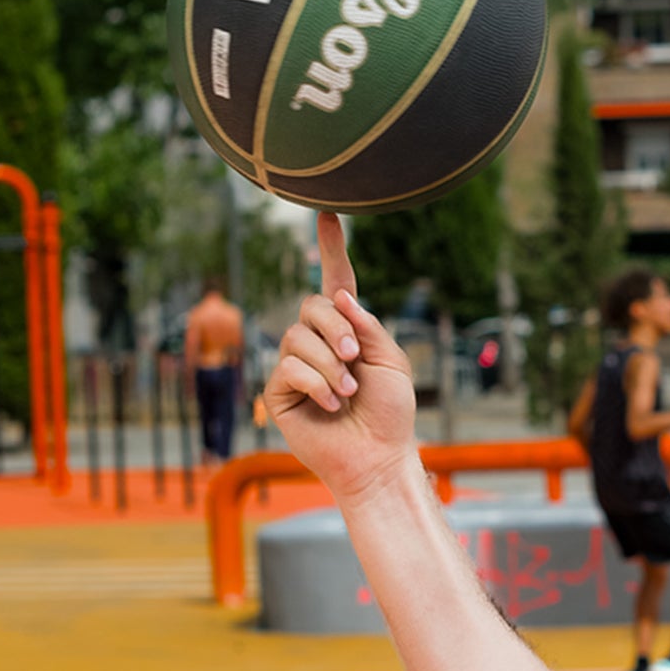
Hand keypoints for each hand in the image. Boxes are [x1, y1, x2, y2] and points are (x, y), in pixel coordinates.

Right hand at [265, 213, 417, 500]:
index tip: (329, 214)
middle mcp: (317, 343)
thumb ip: (367, 325)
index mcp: (348, 331)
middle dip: (336, 329)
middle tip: (355, 358)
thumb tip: (338, 296)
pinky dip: (316, 383)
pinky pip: (289, 367)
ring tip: (348, 391)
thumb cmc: (390, 413)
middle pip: (311, 306)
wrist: (378, 457)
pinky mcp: (279, 390)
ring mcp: (295, 364)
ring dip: (329, 364)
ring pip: (297, 337)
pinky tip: (331, 404)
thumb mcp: (391, 361)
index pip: (335, 283)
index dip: (331, 250)